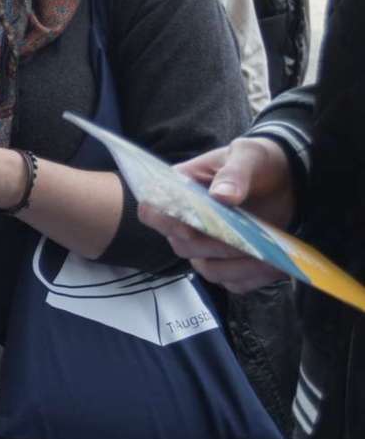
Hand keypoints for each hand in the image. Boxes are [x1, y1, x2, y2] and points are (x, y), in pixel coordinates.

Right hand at [140, 138, 294, 293]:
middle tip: (247, 238)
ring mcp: (207, 247)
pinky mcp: (230, 264)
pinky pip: (235, 282)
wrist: (287, 180)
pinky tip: (276, 265)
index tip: (191, 227)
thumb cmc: (259, 163)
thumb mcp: (250, 156)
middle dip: (215, 245)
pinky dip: (255, 276)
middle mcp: (186, 224)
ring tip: (270, 257)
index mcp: (180, 191)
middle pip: (182, 246)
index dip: (165, 222)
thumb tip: (221, 196)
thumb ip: (234, 173)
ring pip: (208, 270)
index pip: (152, 212)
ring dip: (238, 266)